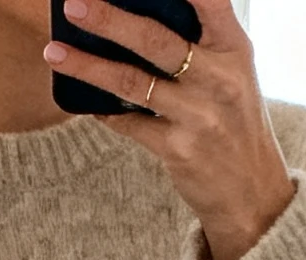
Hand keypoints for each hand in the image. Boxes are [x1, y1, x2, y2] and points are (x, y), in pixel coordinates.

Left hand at [44, 0, 295, 259]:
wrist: (252, 193)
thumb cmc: (234, 122)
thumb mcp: (232, 74)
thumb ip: (200, 43)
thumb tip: (135, 15)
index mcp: (234, 49)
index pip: (208, 0)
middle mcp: (219, 79)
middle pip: (154, 39)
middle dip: (109, 19)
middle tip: (73, 5)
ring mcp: (198, 116)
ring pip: (131, 82)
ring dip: (87, 66)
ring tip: (54, 52)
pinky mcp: (179, 150)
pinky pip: (129, 123)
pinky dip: (102, 110)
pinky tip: (83, 100)